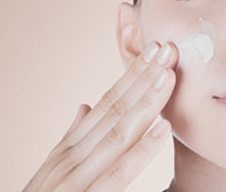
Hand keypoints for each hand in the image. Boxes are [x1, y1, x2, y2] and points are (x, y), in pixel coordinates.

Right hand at [23, 41, 177, 191]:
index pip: (108, 103)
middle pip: (116, 109)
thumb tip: (85, 106)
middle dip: (144, 78)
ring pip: (119, 132)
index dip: (132, 76)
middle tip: (168, 49)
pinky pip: (119, 172)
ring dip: (147, 101)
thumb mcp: (56, 167)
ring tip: (169, 76)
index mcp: (72, 146)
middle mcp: (74, 155)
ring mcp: (78, 176)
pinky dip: (143, 150)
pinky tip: (165, 128)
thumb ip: (73, 136)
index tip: (154, 52)